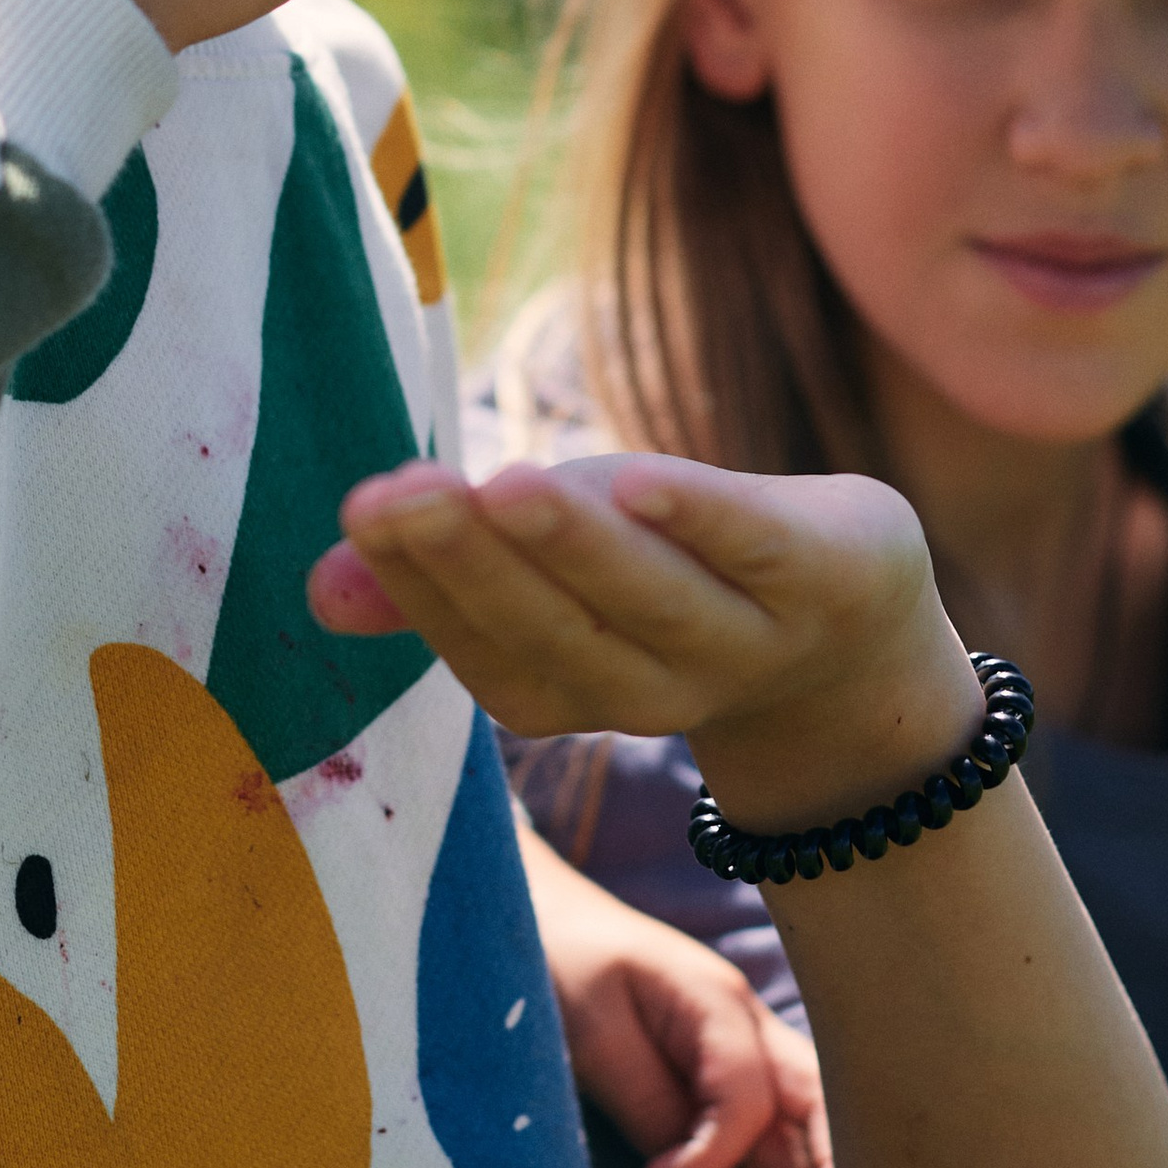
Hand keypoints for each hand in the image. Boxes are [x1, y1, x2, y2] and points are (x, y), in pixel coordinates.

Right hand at [310, 451, 975, 824]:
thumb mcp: (551, 570)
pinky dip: (701, 518)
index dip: (422, 582)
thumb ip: (442, 580)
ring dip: (573, 544)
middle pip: (557, 629)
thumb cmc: (667, 568)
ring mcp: (747, 639)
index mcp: (571, 691)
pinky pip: (756, 548)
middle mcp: (655, 687)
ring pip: (651, 597)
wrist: (852, 632)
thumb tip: (316, 586)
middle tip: (398, 496)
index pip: (485, 645)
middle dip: (474, 562)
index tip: (365, 509)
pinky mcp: (826, 572)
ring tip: (500, 484)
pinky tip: (642, 476)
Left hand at [521, 827, 841, 1167]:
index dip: (719, 1152)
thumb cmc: (556, 960)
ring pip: (784, 1143)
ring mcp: (731, 1064)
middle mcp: (742, 1033)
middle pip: (813, 1111)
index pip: (754, 1091)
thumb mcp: (589, 1025)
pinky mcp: (702, 1096)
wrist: (531, 921)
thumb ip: (647, 1098)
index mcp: (716, 1002)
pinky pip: (740, 1157)